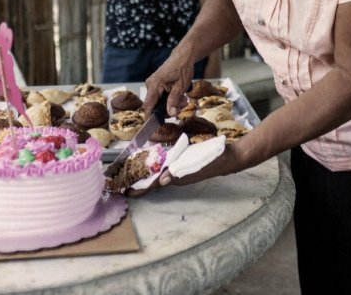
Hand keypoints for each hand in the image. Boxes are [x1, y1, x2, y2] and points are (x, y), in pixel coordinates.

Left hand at [125, 144, 240, 196]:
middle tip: (122, 184)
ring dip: (145, 178)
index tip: (125, 192)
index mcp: (176, 177)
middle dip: (138, 184)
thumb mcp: (195, 165)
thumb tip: (162, 181)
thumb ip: (178, 173)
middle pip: (152, 183)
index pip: (153, 185)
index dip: (139, 189)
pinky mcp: (183, 167)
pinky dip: (155, 170)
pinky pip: (165, 170)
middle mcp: (176, 177)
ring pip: (158, 177)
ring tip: (131, 176)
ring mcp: (180, 173)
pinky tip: (150, 166)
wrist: (228, 158)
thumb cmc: (212, 160)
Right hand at [144, 47, 196, 117]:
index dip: (150, 117)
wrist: (183, 56)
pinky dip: (170, 98)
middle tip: (183, 105)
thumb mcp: (180, 87)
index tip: (155, 126)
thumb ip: (174, 101)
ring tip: (184, 99)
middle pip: (155, 105)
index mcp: (154, 86)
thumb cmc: (182, 69)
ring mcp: (153, 84)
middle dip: (169, 108)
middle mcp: (150, 85)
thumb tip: (171, 114)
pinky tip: (180, 96)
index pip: (148, 106)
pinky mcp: (157, 84)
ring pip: (159, 101)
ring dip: (171, 103)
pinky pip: (161, 96)